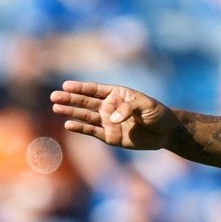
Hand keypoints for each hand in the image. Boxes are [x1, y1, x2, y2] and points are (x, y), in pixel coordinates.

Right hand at [51, 80, 176, 149]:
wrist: (166, 132)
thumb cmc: (157, 113)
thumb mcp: (145, 105)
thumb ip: (128, 108)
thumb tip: (111, 118)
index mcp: (116, 94)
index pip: (94, 89)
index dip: (80, 87)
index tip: (66, 85)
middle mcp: (108, 107)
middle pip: (85, 102)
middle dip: (70, 99)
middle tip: (54, 97)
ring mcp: (107, 122)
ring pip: (85, 116)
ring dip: (71, 112)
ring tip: (56, 108)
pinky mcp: (109, 136)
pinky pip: (92, 131)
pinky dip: (81, 128)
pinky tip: (69, 125)